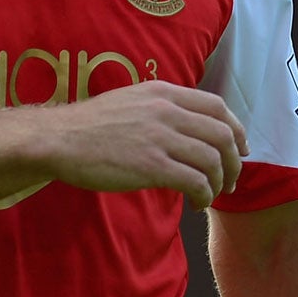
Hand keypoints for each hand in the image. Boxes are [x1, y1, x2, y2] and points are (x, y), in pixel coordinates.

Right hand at [35, 81, 246, 208]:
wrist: (58, 139)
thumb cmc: (88, 126)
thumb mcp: (130, 101)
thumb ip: (160, 108)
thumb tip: (187, 128)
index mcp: (163, 93)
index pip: (218, 107)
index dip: (237, 129)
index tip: (239, 149)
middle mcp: (167, 111)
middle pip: (222, 135)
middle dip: (233, 162)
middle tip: (230, 180)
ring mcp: (160, 137)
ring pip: (213, 160)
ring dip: (220, 182)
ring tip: (211, 196)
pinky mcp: (151, 165)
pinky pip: (195, 181)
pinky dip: (203, 196)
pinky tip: (195, 204)